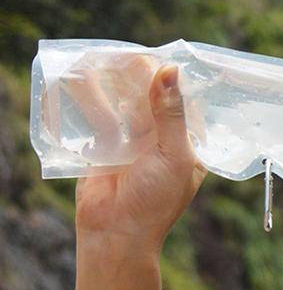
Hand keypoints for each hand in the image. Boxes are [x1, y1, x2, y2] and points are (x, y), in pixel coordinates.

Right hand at [75, 65, 206, 246]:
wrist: (115, 234)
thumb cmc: (156, 201)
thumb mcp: (173, 155)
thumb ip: (171, 114)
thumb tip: (169, 72)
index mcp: (189, 143)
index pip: (186, 104)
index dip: (176, 81)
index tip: (166, 56)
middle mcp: (163, 139)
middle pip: (154, 99)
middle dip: (143, 78)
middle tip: (132, 55)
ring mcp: (134, 142)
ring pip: (127, 104)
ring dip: (117, 84)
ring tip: (108, 58)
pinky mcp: (107, 147)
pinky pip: (102, 117)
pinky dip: (94, 98)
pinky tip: (86, 77)